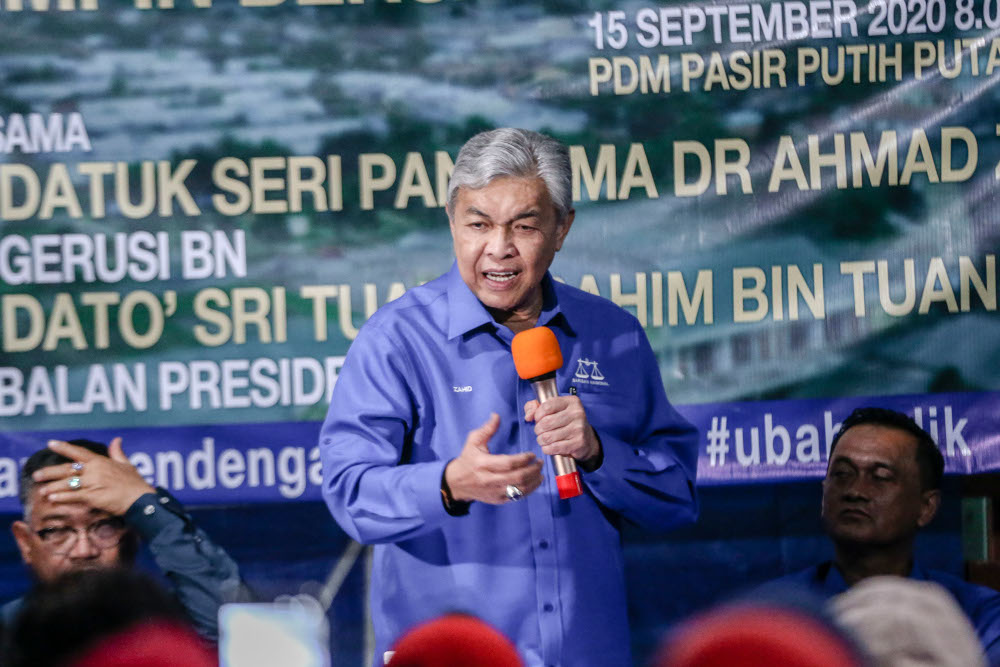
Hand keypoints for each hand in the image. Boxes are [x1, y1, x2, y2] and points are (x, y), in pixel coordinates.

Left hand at [33, 438, 155, 514]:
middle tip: (36, 475)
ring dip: (53, 487)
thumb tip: (117, 439)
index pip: (79, 452)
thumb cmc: (135, 483)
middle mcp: (94, 470)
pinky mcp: (93, 496)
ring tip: (42, 491)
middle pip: (67, 469)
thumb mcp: (127, 464)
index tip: (50, 443)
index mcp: (101, 461)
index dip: (64, 447)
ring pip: (67, 484)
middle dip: (50, 472)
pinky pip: (73, 496)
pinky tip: (52, 499)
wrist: (141, 499)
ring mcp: (93, 483)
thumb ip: (118, 452)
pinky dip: (61, 498)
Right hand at [445, 413, 543, 504]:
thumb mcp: (473, 441)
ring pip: (519, 489)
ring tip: (540, 473)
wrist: (457, 483)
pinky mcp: (497, 500)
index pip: (508, 463)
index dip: (523, 459)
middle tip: (540, 463)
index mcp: (483, 464)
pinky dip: (528, 490)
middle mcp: (489, 480)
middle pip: (517, 477)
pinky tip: (534, 483)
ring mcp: (494, 492)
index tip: (532, 454)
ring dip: (534, 481)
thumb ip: (487, 429)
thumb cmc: (468, 459)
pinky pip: (517, 497)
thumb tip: (497, 415)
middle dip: (532, 470)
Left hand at [523, 396, 601, 470]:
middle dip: (538, 429)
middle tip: (540, 432)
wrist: (586, 439)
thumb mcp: (551, 409)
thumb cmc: (565, 422)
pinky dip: (547, 449)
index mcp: (571, 401)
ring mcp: (579, 428)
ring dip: (541, 440)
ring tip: (543, 440)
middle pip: (546, 423)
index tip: (538, 419)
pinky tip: (548, 447)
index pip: (547, 406)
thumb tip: (529, 416)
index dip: (537, 415)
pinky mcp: (578, 443)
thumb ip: (534, 407)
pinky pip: (554, 448)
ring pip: (548, 437)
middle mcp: (577, 413)